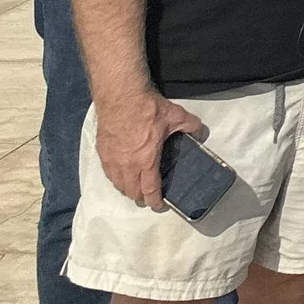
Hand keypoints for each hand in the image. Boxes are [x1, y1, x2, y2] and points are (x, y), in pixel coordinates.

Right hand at [94, 89, 203, 209]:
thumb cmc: (148, 108)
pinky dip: (117, 179)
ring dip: (128, 190)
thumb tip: (201, 133)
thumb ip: (191, 126)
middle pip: (132, 192)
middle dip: (142, 198)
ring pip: (118, 185)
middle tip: (150, 196)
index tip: (160, 206)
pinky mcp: (102, 153)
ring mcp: (112, 160)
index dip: (155, 202)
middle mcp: (126, 166)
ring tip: (137, 188)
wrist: (120, 97)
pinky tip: (122, 175)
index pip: (149, 190)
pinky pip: (109, 174)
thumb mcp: (176, 116)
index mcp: (145, 161)